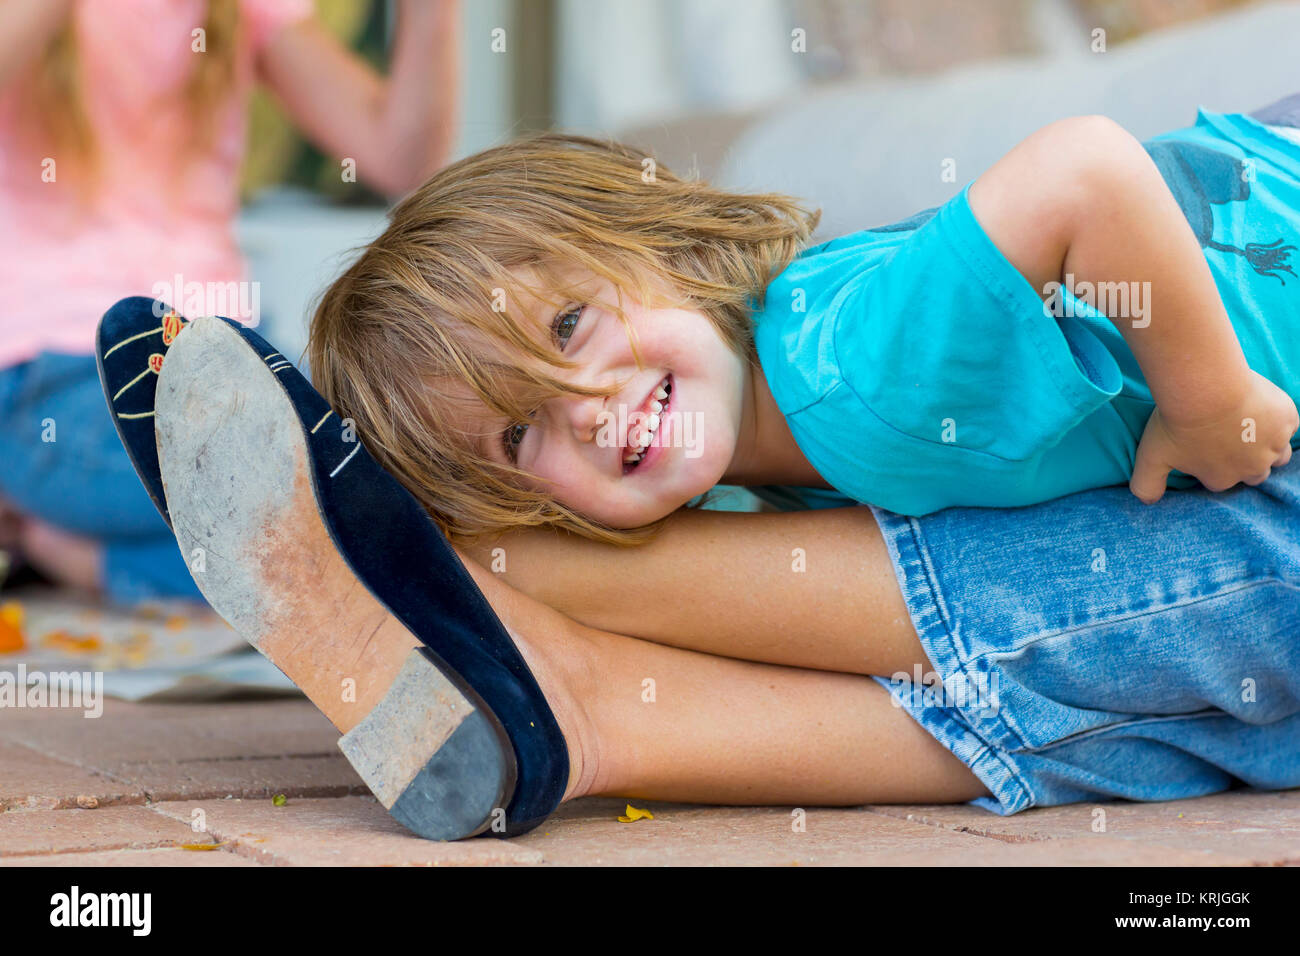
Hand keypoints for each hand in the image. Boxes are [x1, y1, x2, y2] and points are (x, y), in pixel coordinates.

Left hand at [1130, 370, 1298, 503]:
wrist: (1205, 388)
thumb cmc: (1177, 423)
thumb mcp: (1151, 458)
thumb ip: (1146, 485)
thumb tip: (1146, 502)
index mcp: (1221, 479)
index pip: (1220, 480)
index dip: (1212, 465)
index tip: (1204, 447)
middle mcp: (1252, 468)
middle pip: (1254, 473)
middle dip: (1243, 461)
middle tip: (1228, 438)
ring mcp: (1273, 445)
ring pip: (1278, 455)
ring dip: (1266, 446)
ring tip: (1249, 429)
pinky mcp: (1287, 421)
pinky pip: (1288, 425)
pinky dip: (1278, 419)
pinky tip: (1260, 407)